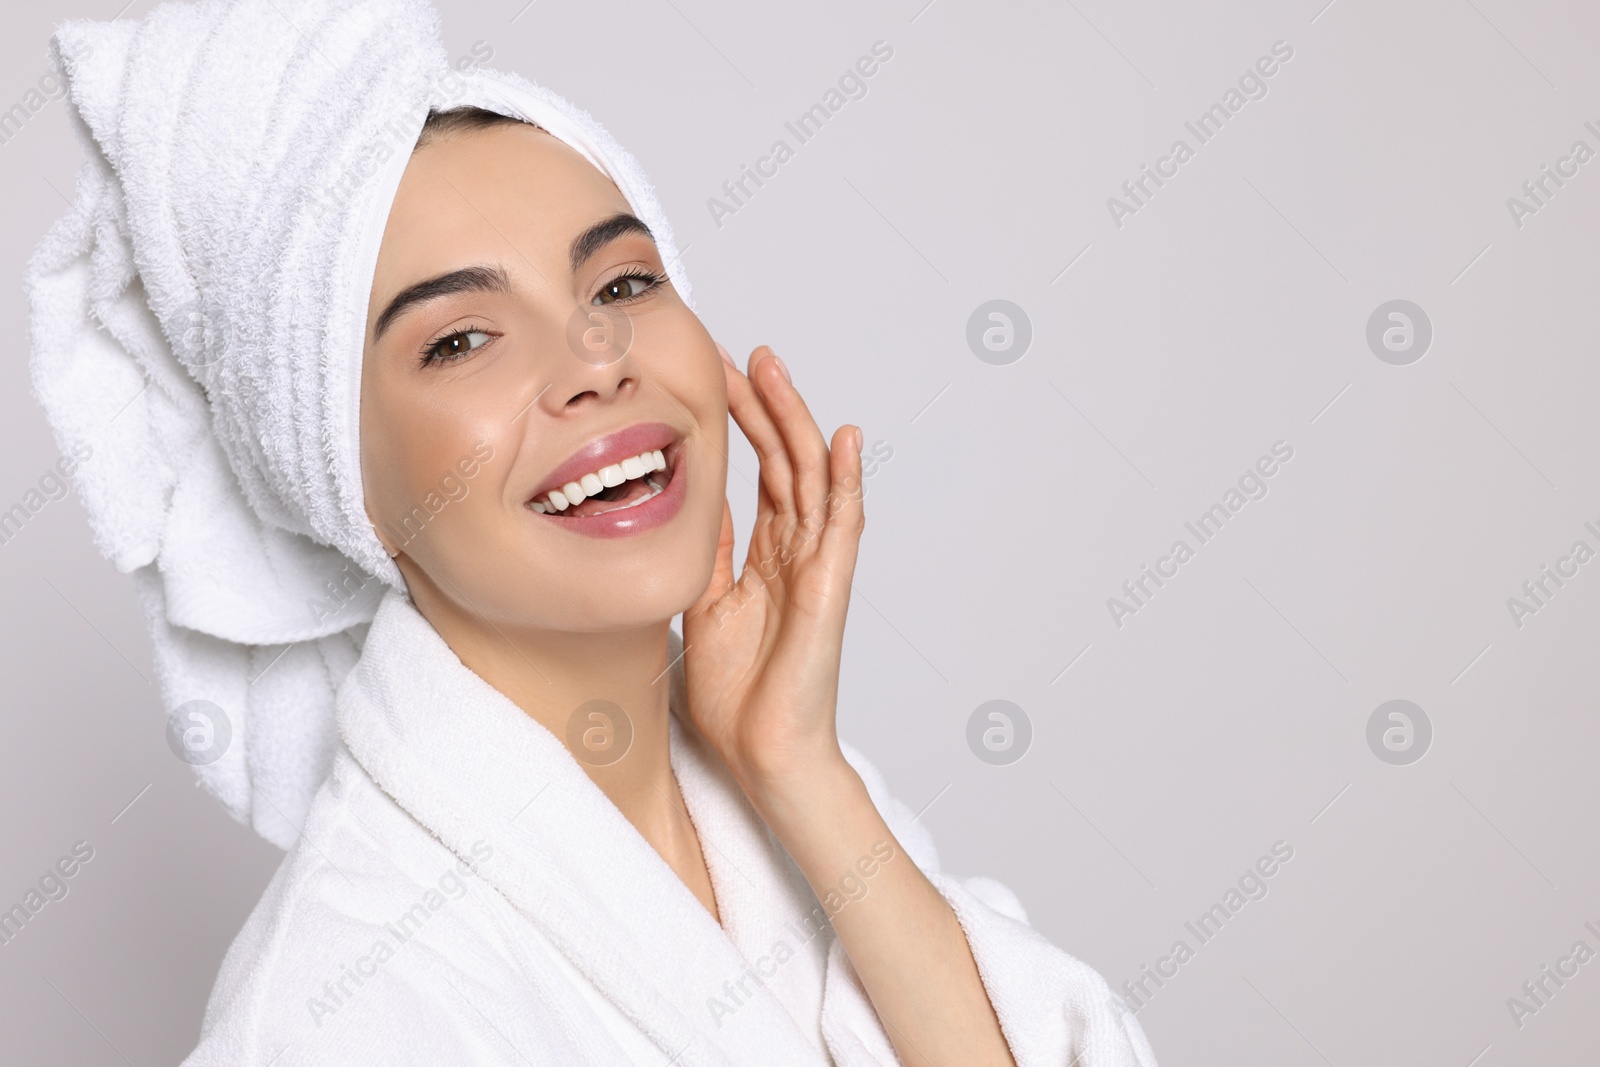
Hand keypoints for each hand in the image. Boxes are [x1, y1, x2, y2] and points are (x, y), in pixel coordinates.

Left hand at [681, 344, 865, 797]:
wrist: (762, 754)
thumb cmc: (737, 697)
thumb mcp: (703, 606)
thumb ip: (708, 556)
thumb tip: (693, 507)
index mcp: (766, 557)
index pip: (760, 472)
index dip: (740, 422)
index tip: (713, 375)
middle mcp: (796, 553)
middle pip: (787, 461)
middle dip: (764, 405)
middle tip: (741, 354)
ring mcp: (817, 568)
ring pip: (814, 478)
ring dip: (796, 422)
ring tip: (775, 370)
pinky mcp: (829, 589)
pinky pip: (843, 526)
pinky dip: (847, 481)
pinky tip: (844, 438)